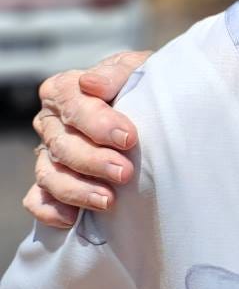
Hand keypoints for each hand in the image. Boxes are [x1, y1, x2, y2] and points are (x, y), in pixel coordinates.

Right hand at [23, 51, 149, 226]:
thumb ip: (115, 74)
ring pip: (50, 174)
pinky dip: (50, 210)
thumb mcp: (135, 70)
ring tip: (108, 200)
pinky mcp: (52, 181)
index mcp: (65, 90)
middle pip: (62, 144)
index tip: (128, 137)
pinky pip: (38, 199)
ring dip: (77, 189)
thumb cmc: (141, 86)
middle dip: (94, 161)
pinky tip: (72, 218)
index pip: (72, 104)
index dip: (98, 122)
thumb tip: (90, 83)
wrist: (149, 109)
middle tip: (124, 172)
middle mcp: (51, 122)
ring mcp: (48, 153)